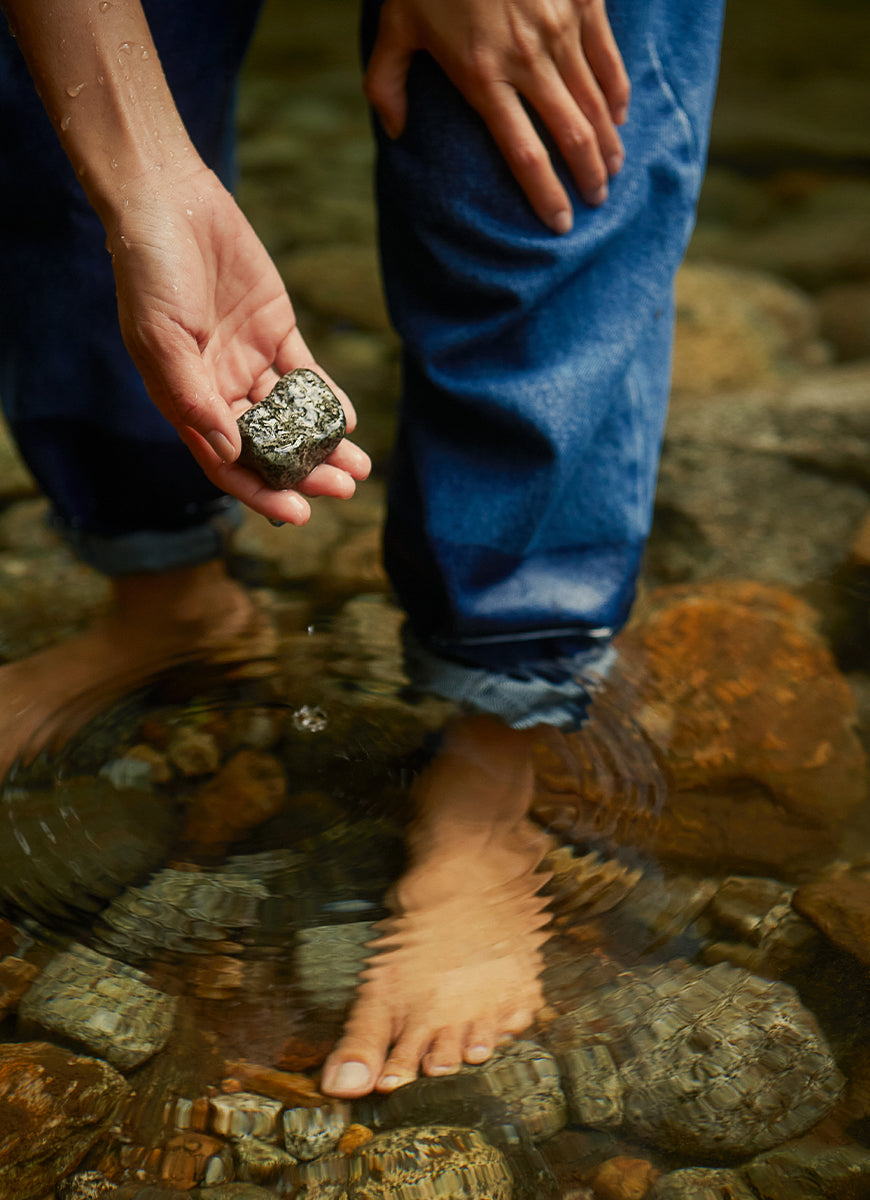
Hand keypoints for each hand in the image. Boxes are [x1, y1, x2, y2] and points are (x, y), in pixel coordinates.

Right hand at [105, 165, 370, 524]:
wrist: (168, 202)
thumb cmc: (150, 272)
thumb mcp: (161, 338)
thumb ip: (193, 397)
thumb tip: (229, 452)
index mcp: (187, 401)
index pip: (227, 464)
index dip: (261, 492)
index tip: (298, 513)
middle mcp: (219, 389)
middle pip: (268, 447)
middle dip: (305, 473)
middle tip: (343, 488)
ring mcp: (248, 361)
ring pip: (291, 417)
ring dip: (322, 445)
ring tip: (358, 467)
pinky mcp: (275, 331)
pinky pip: (305, 375)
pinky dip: (325, 399)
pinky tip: (346, 420)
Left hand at [365, 0, 629, 232]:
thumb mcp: (396, 25)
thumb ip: (387, 84)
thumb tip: (395, 133)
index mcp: (482, 76)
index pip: (524, 153)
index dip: (546, 194)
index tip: (560, 223)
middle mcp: (527, 58)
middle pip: (571, 136)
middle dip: (589, 177)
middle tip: (596, 202)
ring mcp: (560, 28)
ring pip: (596, 103)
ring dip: (608, 143)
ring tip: (612, 170)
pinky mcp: (583, 0)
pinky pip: (608, 59)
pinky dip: (616, 93)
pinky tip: (620, 118)